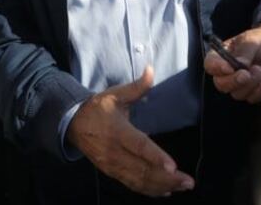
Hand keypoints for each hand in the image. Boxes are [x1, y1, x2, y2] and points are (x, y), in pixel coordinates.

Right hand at [67, 67, 194, 196]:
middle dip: (167, 178)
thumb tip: (151, 69)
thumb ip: (137, 86)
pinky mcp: (111, 172)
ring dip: (162, 186)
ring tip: (183, 187)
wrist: (72, 124)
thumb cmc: (97, 108)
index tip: (173, 166)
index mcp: (117, 131)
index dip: (156, 157)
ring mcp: (112, 165)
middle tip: (188, 181)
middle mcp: (115, 152)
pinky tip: (166, 191)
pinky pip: (132, 184)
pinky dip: (149, 190)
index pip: (139, 147)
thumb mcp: (115, 95)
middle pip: (143, 169)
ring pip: (139, 180)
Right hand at [204, 22, 260, 103]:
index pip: (210, 65)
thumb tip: (240, 64)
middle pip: (221, 84)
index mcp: (221, 57)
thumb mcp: (251, 41)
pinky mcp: (252, 92)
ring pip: (237, 94)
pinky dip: (260, 89)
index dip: (217, 68)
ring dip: (250, 84)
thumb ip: (244, 52)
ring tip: (260, 70)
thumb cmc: (260, 41)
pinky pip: (252, 98)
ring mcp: (239, 85)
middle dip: (233, 81)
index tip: (229, 68)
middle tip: (245, 74)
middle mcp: (227, 74)